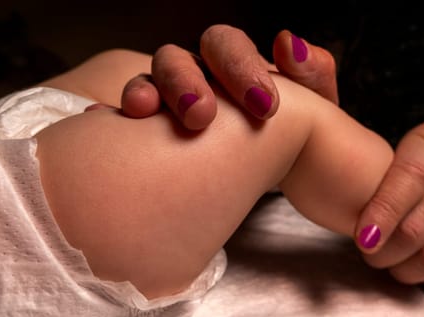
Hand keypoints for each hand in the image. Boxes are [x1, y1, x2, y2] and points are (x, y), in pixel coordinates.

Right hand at [118, 24, 337, 128]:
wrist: (278, 167)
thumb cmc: (297, 133)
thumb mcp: (317, 107)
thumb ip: (312, 74)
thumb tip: (286, 41)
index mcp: (232, 63)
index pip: (225, 44)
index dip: (240, 67)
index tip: (265, 108)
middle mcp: (197, 75)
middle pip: (177, 57)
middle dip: (185, 80)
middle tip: (201, 115)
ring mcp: (170, 102)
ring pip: (147, 82)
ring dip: (145, 92)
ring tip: (143, 111)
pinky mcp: (151, 132)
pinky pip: (126, 117)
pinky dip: (116, 116)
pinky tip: (107, 121)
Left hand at [355, 100, 423, 303]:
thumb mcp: (418, 144)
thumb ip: (390, 175)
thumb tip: (348, 212)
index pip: (408, 181)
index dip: (382, 214)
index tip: (363, 238)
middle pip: (418, 229)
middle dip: (385, 253)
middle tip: (371, 254)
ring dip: (407, 270)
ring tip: (394, 265)